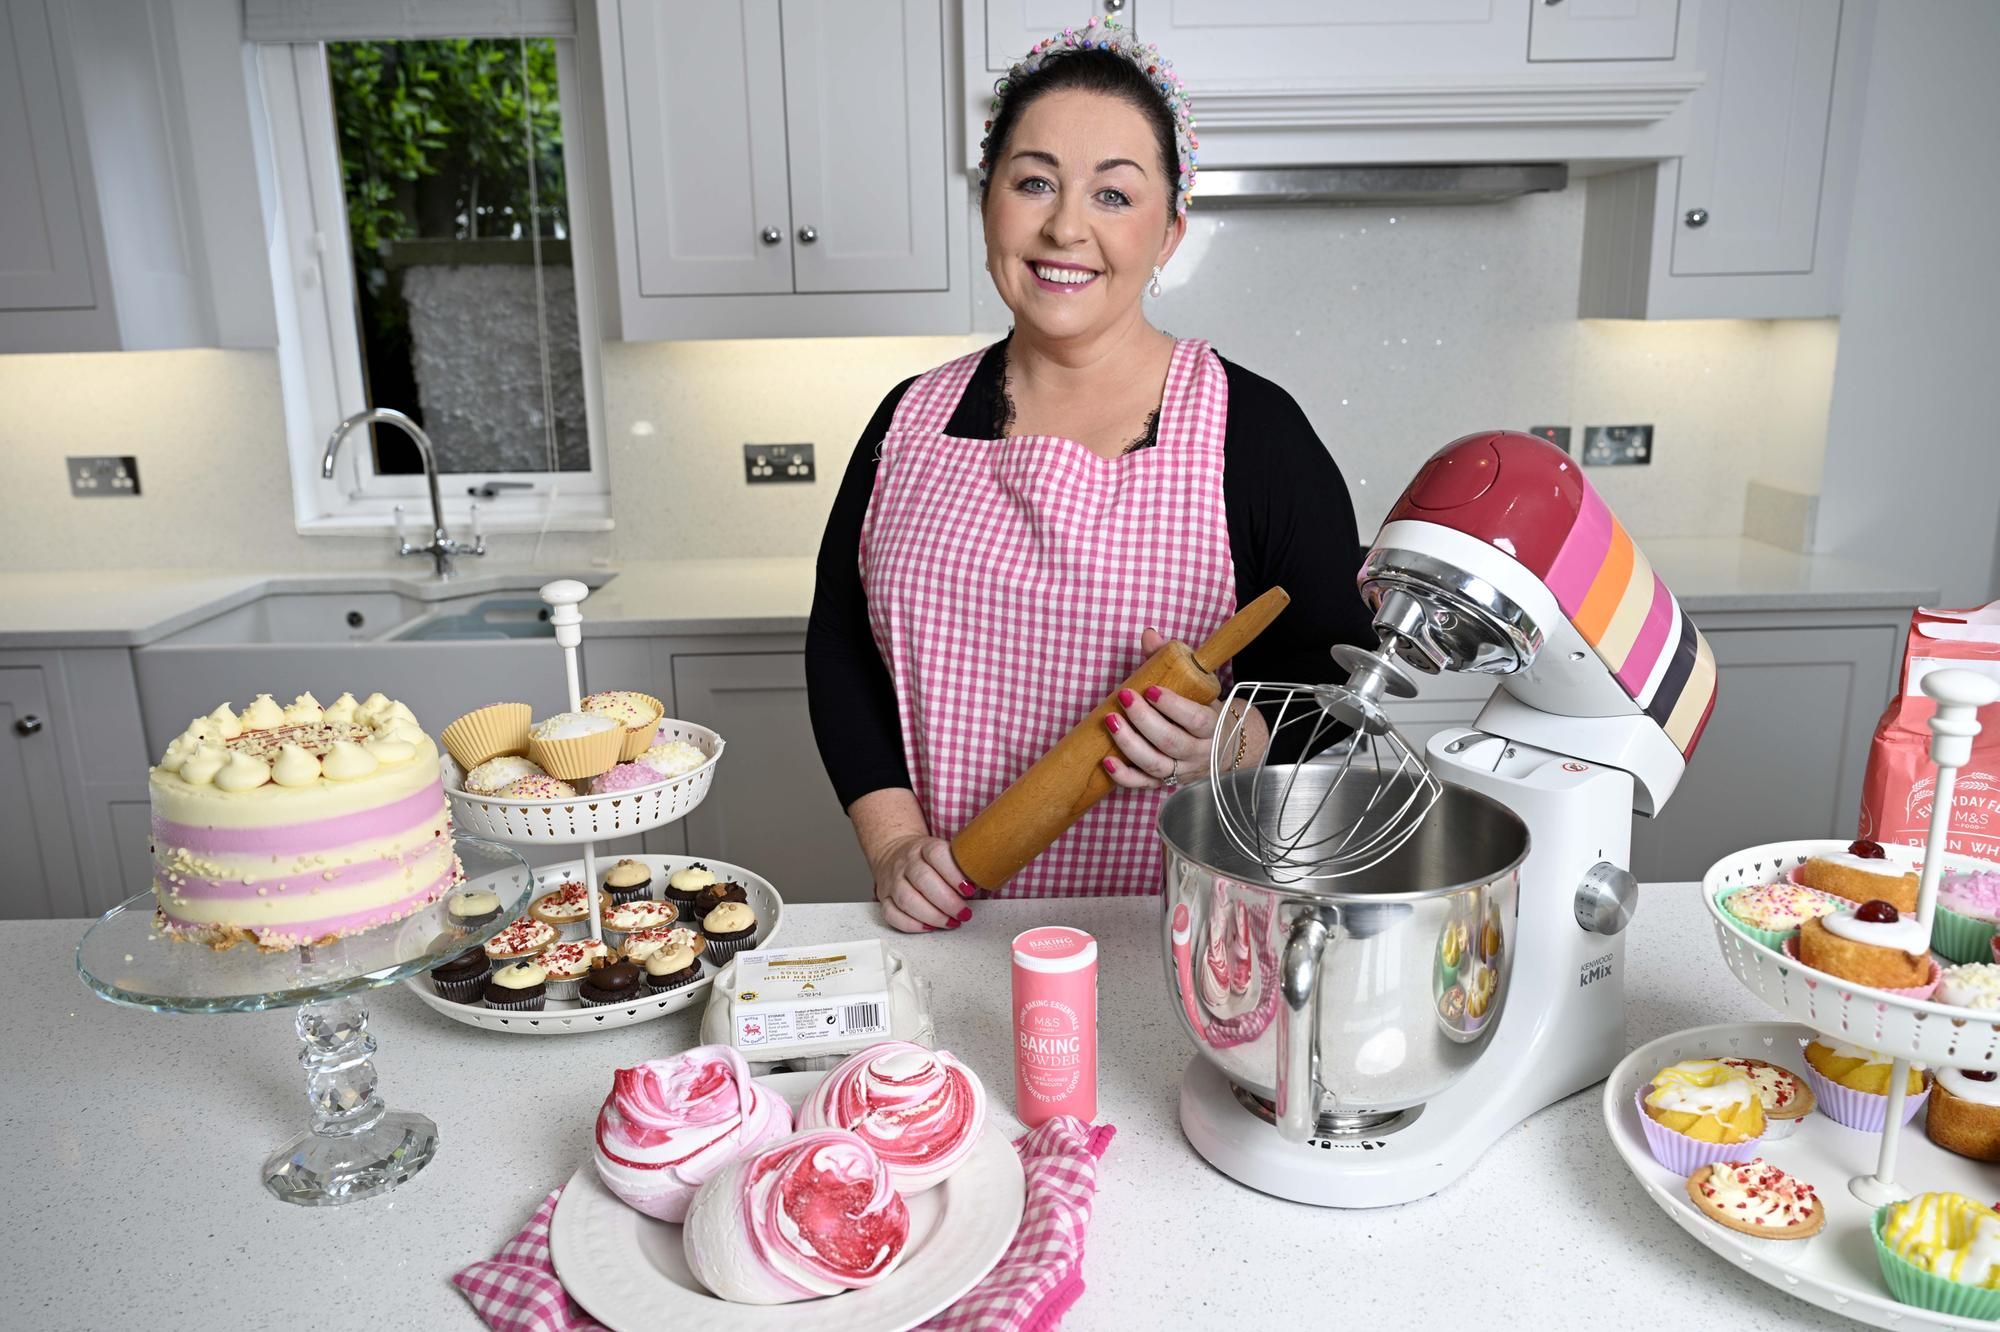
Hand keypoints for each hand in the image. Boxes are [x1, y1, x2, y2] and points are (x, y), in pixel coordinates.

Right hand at [869, 833, 975, 932]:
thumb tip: (992, 877)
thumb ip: (964, 863)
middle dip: (947, 901)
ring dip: (932, 916)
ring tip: (951, 922)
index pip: (937, 855)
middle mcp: (906, 863)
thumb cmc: (927, 857)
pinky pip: (892, 914)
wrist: (893, 852)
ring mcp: (893, 880)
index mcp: (924, 847)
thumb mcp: (945, 851)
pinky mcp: (884, 897)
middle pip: (923, 880)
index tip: (969, 889)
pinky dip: (911, 925)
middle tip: (964, 913)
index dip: (954, 873)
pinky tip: (929, 927)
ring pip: (907, 900)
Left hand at [1101, 628, 1227, 789]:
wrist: (1224, 745)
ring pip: (1156, 765)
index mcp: (1212, 726)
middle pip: (1171, 742)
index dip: (1173, 706)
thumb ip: (1172, 661)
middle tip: (1124, 698)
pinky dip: (1124, 777)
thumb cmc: (1204, 709)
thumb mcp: (1198, 685)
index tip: (1150, 689)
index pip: (1195, 719)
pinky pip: (1144, 785)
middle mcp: (1199, 752)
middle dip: (1144, 721)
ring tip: (1110, 721)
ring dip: (1130, 744)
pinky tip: (1107, 761)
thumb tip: (1149, 635)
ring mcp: (1182, 770)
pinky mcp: (1166, 783)